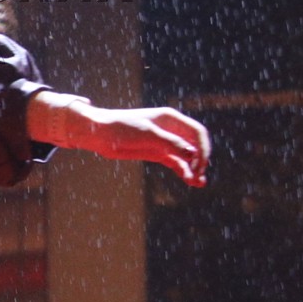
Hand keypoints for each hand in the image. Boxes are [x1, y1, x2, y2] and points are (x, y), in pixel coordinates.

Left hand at [30, 93, 210, 186]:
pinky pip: (176, 163)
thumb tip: (192, 154)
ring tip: (198, 183)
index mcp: (170, 119)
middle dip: (200, 160)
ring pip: (187, 156)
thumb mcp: (147, 135)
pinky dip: (184, 171)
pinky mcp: (157, 153)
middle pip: (195, 145)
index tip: (199, 164)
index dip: (203, 148)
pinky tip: (190, 180)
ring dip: (194, 168)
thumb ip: (170, 144)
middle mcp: (171, 129)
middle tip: (199, 176)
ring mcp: (164, 142)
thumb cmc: (121, 128)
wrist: (99, 134)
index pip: (197, 132)